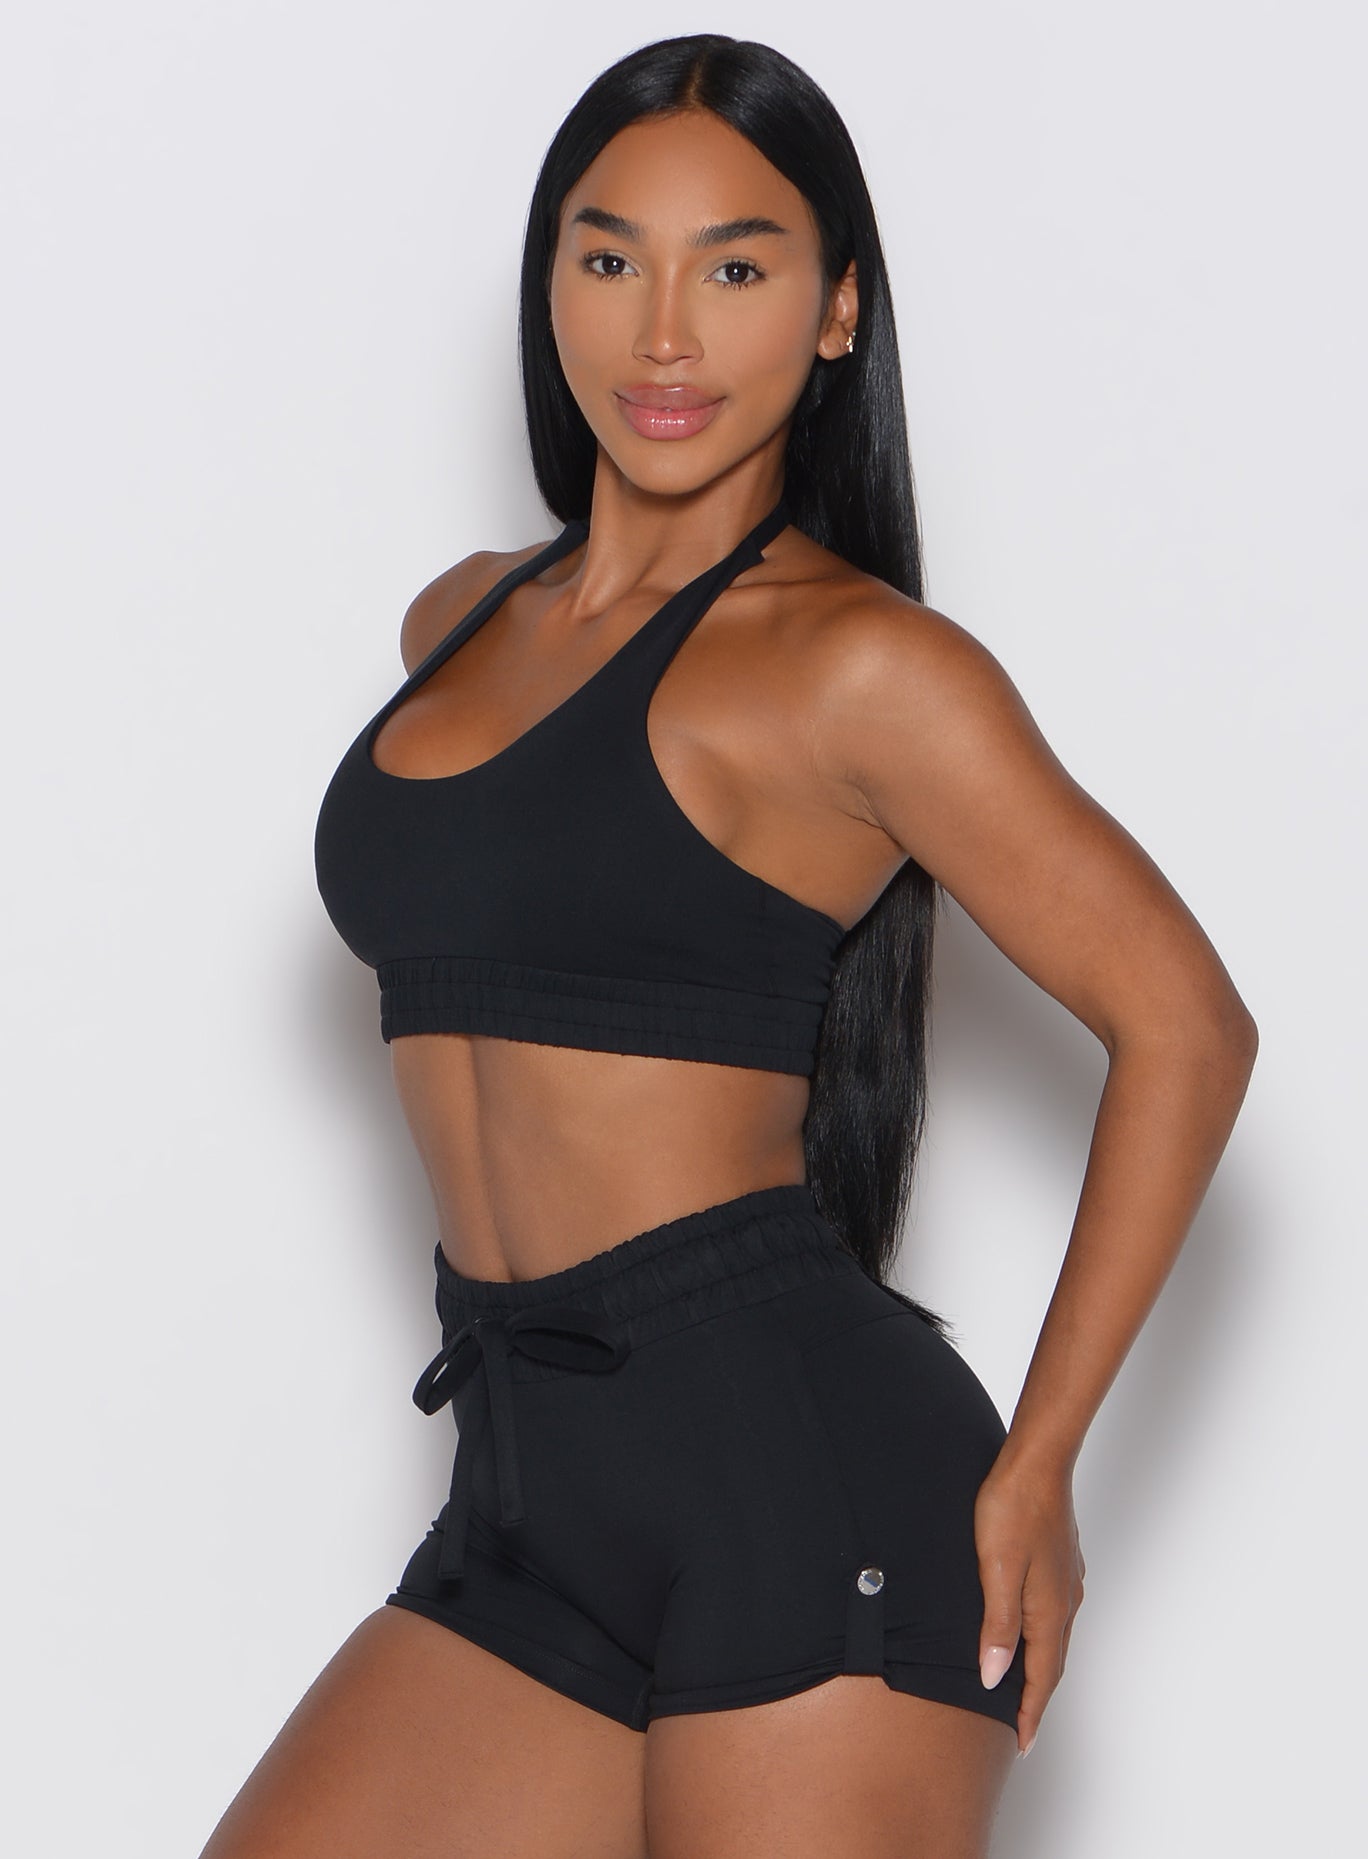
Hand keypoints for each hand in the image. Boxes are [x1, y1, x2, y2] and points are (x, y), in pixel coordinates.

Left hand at [973, 1449, 1085, 1755]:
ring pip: (1053, 1637)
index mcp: (1049, 1610)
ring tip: (1022, 1686)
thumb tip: (995, 1677)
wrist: (1037, 1461)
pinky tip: (1027, 1629)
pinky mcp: (1060, 1561)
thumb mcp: (996, 1570)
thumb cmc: (1013, 1509)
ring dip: (1040, 1666)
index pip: (1041, 1677)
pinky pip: (1052, 1612)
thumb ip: (997, 1625)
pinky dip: (1041, 1635)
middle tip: (1021, 1727)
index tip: (1022, 1744)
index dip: (1030, 1712)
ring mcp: (1066, 1580)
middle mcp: (1064, 1601)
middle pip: (1052, 1662)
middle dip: (1037, 1697)